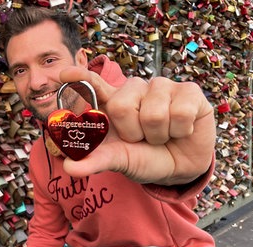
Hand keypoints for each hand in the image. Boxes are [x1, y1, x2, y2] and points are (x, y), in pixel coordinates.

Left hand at [59, 66, 215, 185]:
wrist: (179, 168)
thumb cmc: (143, 157)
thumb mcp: (118, 160)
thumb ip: (94, 161)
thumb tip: (69, 166)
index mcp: (112, 102)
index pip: (92, 83)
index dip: (79, 77)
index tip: (63, 73)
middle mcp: (134, 89)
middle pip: (121, 106)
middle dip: (132, 132)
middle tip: (141, 138)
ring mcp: (162, 87)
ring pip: (153, 113)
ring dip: (158, 135)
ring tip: (162, 135)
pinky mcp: (189, 91)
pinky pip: (180, 112)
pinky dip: (180, 131)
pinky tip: (181, 130)